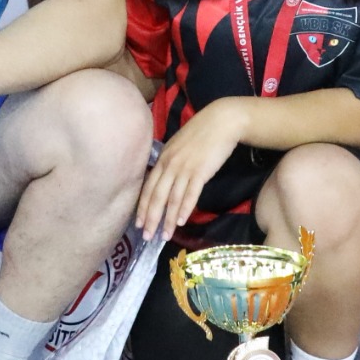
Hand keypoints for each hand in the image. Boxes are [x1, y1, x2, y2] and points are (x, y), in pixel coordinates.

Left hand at [136, 99, 247, 240]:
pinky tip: (182, 222)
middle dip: (150, 219)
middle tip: (147, 237)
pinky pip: (190, 194)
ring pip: (172, 199)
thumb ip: (170, 161)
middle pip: (156, 196)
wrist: (221, 121)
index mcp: (163, 158)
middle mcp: (170, 165)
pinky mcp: (200, 171)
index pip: (148, 188)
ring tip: (165, 236)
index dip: (142, 207)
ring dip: (168, 220)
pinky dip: (185, 209)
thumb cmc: (201, 133)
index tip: (138, 224)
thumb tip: (164, 178)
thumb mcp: (178, 145)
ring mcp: (184, 168)